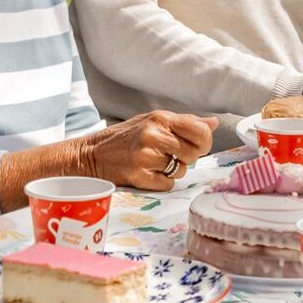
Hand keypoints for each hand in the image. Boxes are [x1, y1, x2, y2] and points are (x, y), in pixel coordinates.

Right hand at [81, 110, 216, 191]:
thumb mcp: (152, 121)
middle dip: (186, 157)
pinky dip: (161, 181)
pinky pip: (167, 184)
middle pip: (193, 153)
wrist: (90, 155)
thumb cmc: (125, 137)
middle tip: (170, 155)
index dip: (204, 142)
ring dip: (173, 170)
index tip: (196, 146)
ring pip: (181, 170)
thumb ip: (184, 122)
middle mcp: (153, 135)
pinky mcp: (138, 176)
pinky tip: (147, 173)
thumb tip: (213, 123)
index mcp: (160, 118)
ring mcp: (144, 156)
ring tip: (154, 162)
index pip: (200, 132)